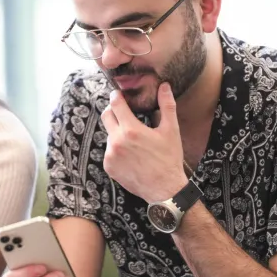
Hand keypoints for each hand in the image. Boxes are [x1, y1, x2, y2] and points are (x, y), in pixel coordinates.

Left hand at [101, 82, 187, 202]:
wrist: (164, 189)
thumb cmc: (169, 159)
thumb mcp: (171, 131)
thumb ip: (166, 105)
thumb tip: (164, 86)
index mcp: (131, 130)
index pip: (115, 104)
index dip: (116, 96)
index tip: (119, 94)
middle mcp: (116, 141)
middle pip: (106, 116)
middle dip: (113, 110)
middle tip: (123, 111)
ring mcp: (110, 155)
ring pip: (109, 134)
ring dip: (117, 131)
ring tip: (133, 138)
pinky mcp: (108, 166)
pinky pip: (108, 150)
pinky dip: (116, 148)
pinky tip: (131, 153)